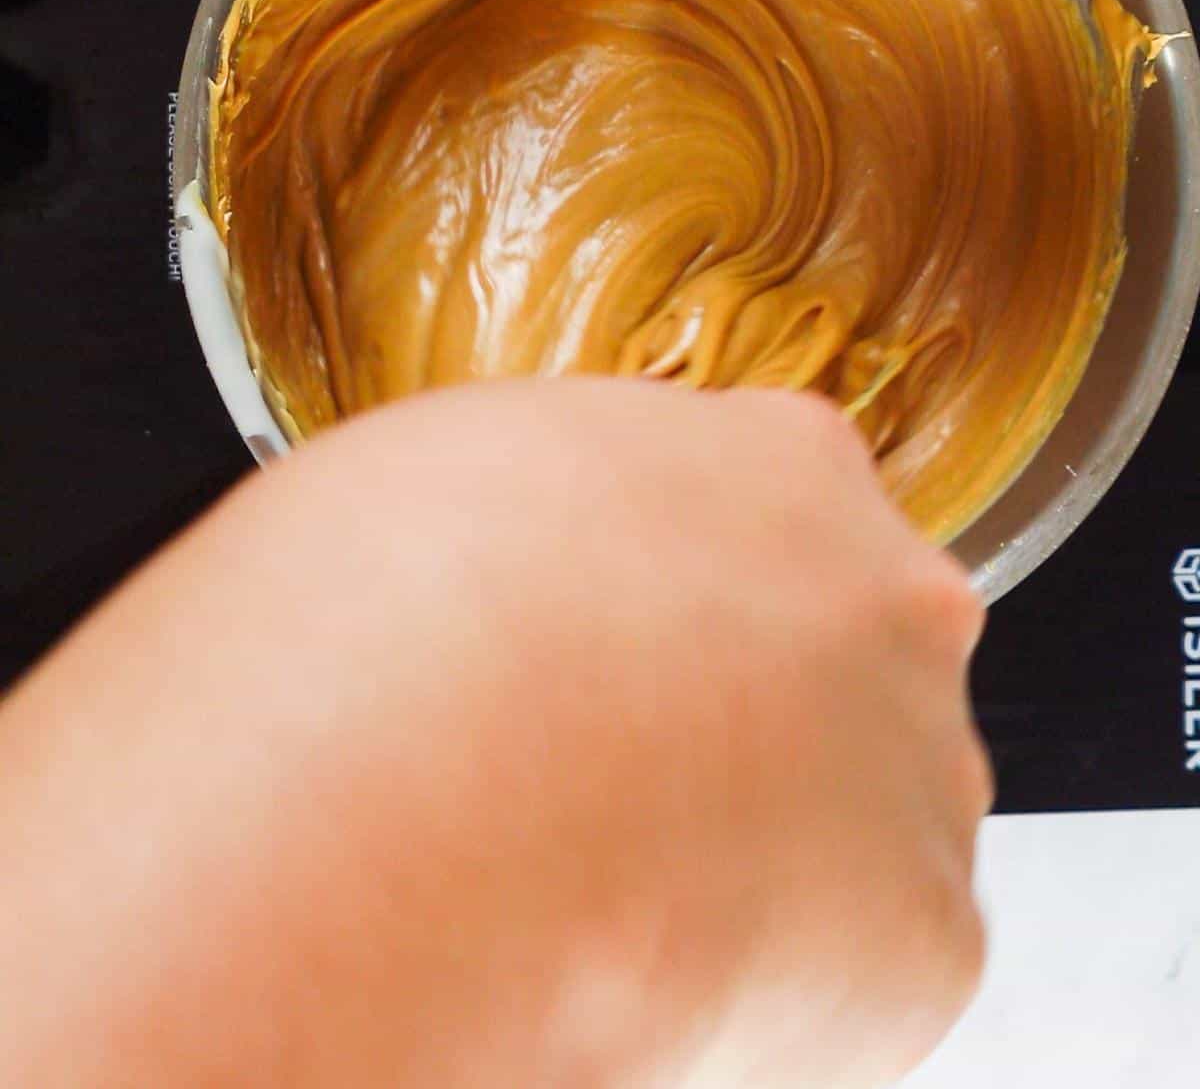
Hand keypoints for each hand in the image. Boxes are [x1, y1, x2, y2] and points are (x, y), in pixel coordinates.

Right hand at [0, 381, 990, 1086]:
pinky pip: (866, 969)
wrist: (402, 814)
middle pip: (850, 657)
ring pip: (869, 815)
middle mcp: (888, 595)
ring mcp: (922, 762)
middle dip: (759, 717)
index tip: (624, 657)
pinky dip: (779, 989)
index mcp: (783, 458)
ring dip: (773, 848)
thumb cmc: (385, 631)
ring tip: (617, 885)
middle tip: (618, 778)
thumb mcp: (460, 464)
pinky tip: (661, 967)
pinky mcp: (927, 934)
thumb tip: (548, 552)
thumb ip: (576, 495)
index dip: (689, 600)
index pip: (781, 517)